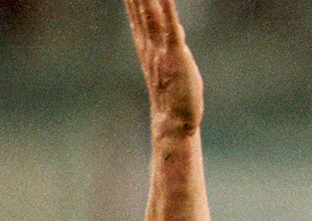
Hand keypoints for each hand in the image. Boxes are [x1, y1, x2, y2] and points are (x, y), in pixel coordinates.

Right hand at [125, 0, 203, 137]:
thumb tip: (175, 27)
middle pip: (139, 7)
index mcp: (145, 43)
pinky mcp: (176, 55)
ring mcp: (160, 49)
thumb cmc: (174, 93)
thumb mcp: (170, 60)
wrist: (174, 119)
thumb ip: (169, 41)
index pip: (135, 11)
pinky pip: (171, 28)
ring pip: (151, 13)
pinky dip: (168, 10)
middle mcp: (149, 43)